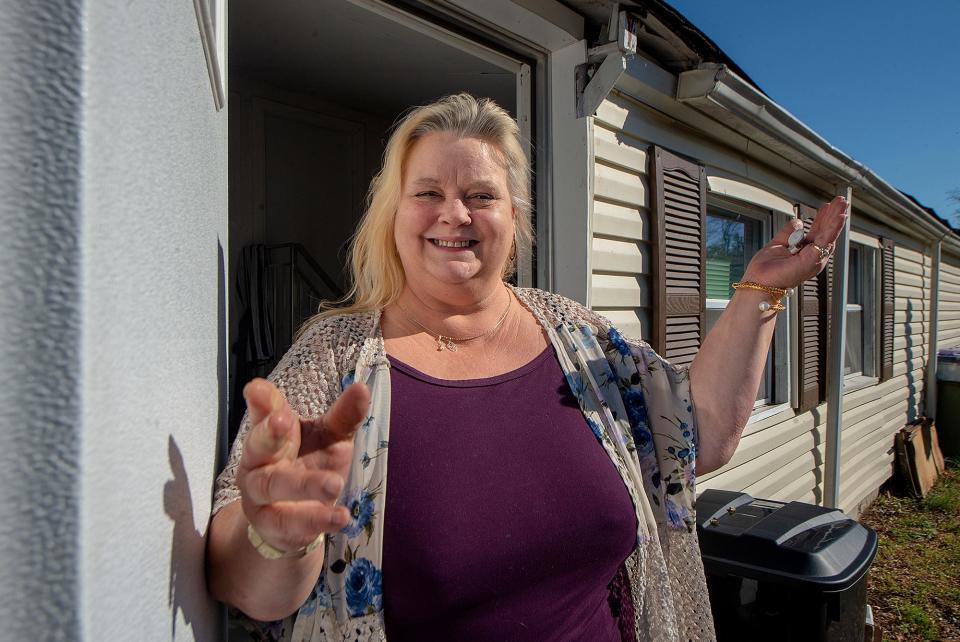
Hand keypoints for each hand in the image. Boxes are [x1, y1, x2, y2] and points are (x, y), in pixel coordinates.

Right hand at [236, 378, 369, 553]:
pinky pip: (289, 524)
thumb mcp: (328, 439)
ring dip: (304, 485)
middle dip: (268, 433)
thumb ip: (342, 416)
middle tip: (283, 420)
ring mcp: (260, 494)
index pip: (264, 413)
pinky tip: (341, 517)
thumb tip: (362, 387)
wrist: (291, 523)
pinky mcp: (271, 524)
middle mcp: (259, 461)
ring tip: (335, 484)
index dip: (262, 400)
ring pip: (273, 486)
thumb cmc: (309, 466)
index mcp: (273, 434)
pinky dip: (315, 520)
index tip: (256, 388)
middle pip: (258, 445)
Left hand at [741, 196, 848, 288]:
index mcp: (805, 252)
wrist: (758, 283)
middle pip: (826, 232)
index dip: (823, 217)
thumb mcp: (777, 244)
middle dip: (834, 214)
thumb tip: (797, 222)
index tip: (827, 205)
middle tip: (841, 200)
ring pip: (829, 234)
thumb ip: (788, 232)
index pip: (818, 232)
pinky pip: (826, 241)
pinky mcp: (812, 261)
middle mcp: (812, 256)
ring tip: (842, 204)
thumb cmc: (765, 271)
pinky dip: (834, 228)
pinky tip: (839, 217)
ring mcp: (814, 259)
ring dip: (836, 217)